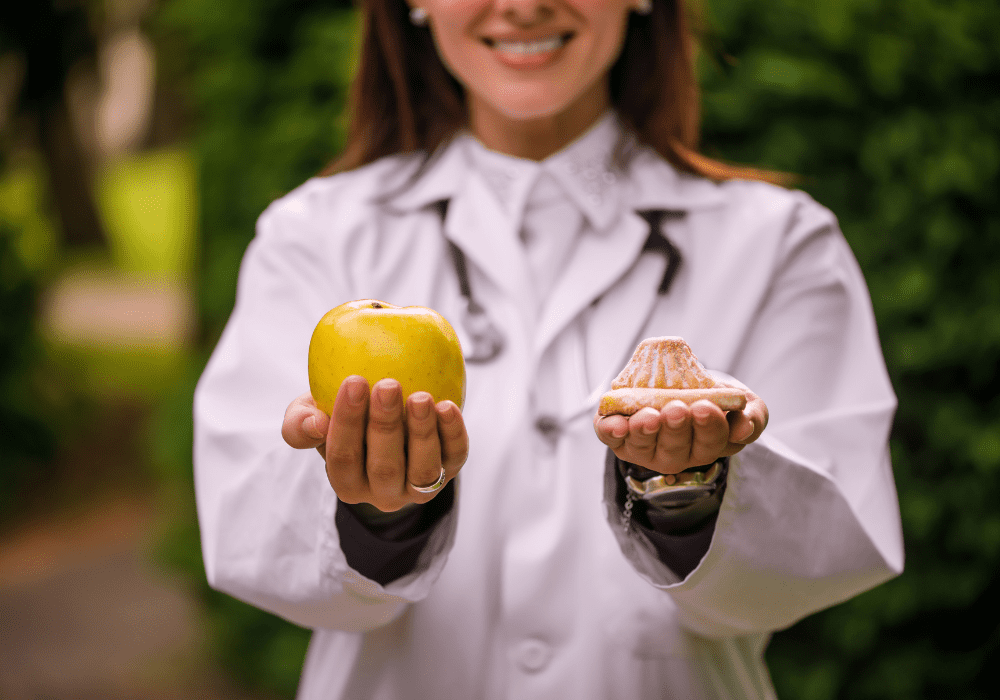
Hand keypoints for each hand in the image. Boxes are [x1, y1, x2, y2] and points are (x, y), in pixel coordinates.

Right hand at [282, 376, 468, 510]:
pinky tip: (447, 406)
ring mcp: (418, 487)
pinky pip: (454, 457)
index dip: (347, 423)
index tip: (353, 381)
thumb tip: (315, 424)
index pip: (344, 459)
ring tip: (420, 397)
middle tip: (387, 386)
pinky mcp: (448, 470)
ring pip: (422, 470)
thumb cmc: (343, 415)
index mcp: (347, 483)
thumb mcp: (311, 416)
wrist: (384, 417)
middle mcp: (383, 493)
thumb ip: (299, 422)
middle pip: (384, 467)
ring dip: (422, 433)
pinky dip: (453, 434)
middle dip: (385, 426)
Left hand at [593, 384, 767, 474]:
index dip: (708, 428)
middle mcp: (675, 454)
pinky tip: (616, 424)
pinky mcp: (618, 437)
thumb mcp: (743, 403)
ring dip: (644, 432)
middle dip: (675, 430)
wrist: (677, 380)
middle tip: (676, 410)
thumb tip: (744, 429)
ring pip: (642, 447)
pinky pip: (611, 438)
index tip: (705, 407)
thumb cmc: (712, 396)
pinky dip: (610, 431)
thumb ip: (752, 416)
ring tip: (648, 416)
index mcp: (706, 446)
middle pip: (675, 450)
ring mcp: (644, 448)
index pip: (710, 443)